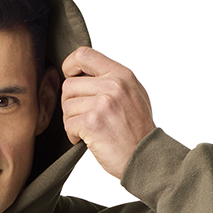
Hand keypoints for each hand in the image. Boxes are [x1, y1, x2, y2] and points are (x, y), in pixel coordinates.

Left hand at [61, 47, 155, 178]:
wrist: (146, 158)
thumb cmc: (138, 130)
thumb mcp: (134, 94)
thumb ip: (112, 80)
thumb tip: (84, 73)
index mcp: (122, 74)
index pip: (83, 54)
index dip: (70, 66)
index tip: (71, 79)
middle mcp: (113, 85)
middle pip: (69, 85)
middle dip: (71, 104)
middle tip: (82, 117)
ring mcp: (103, 103)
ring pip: (66, 106)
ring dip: (72, 121)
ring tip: (89, 130)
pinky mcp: (93, 122)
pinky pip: (68, 124)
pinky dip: (73, 135)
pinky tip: (87, 140)